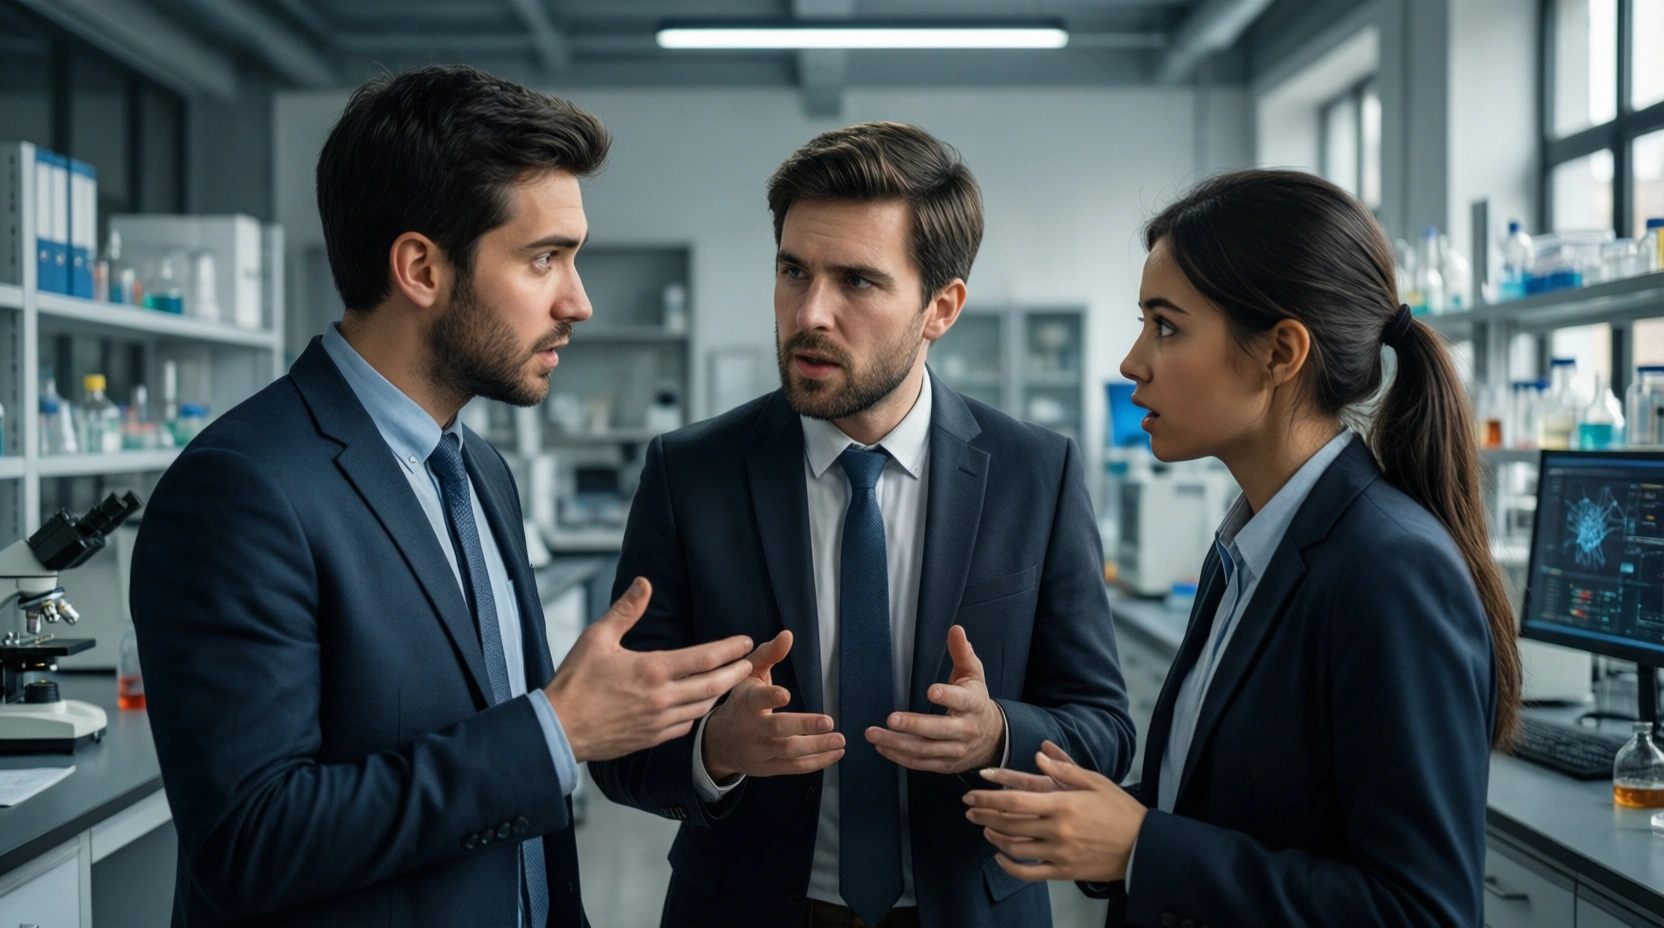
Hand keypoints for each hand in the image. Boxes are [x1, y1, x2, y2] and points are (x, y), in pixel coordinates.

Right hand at [545, 578, 754, 762]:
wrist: (558, 729)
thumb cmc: (575, 682)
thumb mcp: (597, 638)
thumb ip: (626, 610)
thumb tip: (644, 583)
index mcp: (653, 670)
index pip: (704, 658)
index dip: (729, 649)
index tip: (745, 642)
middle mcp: (662, 698)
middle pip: (713, 685)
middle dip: (736, 673)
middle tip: (750, 663)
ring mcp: (659, 721)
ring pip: (702, 707)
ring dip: (720, 693)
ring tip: (731, 682)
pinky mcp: (652, 738)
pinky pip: (685, 725)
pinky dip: (698, 713)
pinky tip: (699, 705)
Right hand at [702, 630, 843, 780]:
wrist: (718, 743)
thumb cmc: (740, 702)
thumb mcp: (748, 676)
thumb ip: (768, 655)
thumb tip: (788, 635)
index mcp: (745, 703)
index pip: (757, 699)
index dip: (770, 697)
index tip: (786, 694)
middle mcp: (751, 728)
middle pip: (777, 729)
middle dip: (803, 725)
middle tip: (829, 722)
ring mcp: (760, 751)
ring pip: (789, 751)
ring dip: (816, 747)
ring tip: (840, 740)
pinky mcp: (769, 767)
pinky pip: (795, 767)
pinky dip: (817, 762)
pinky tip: (836, 753)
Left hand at [867, 625, 1003, 773]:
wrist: (992, 738)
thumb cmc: (975, 700)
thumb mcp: (973, 674)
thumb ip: (962, 652)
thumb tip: (955, 630)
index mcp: (973, 704)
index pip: (961, 701)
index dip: (947, 697)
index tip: (931, 692)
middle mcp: (965, 730)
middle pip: (938, 730)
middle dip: (914, 725)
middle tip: (891, 719)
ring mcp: (955, 750)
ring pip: (925, 750)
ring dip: (897, 743)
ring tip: (873, 734)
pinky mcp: (945, 764)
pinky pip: (920, 763)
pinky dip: (899, 757)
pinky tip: (882, 748)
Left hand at [962, 741, 1146, 882]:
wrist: (1143, 846)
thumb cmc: (1120, 810)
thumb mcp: (1095, 781)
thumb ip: (1064, 768)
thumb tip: (1039, 753)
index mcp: (1063, 804)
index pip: (1014, 801)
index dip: (988, 798)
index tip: (971, 794)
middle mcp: (1057, 830)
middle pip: (1008, 824)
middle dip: (983, 815)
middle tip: (969, 809)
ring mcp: (1059, 853)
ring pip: (1014, 848)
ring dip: (993, 837)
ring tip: (983, 828)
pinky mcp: (1063, 871)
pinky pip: (1029, 873)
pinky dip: (1009, 866)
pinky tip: (1000, 857)